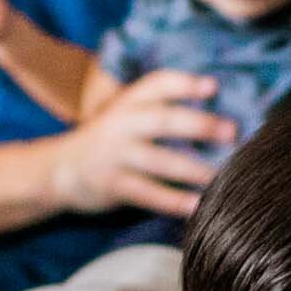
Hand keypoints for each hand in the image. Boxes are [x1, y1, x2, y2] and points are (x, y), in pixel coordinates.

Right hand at [49, 70, 235, 216]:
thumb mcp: (124, 116)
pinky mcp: (113, 185)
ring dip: (195, 169)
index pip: (156, 84)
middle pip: (163, 120)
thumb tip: (216, 112)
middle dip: (200, 125)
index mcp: (128, 102)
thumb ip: (158, 109)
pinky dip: (175, 201)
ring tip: (226, 175)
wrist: (57, 170)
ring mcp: (115, 155)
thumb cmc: (107, 142)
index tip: (213, 86)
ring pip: (160, 161)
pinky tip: (199, 206)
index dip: (184, 83)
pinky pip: (149, 194)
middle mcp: (121, 123)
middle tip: (232, 131)